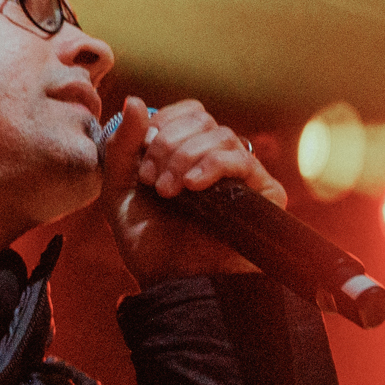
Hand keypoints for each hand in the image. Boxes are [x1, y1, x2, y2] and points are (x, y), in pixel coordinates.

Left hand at [98, 97, 288, 285]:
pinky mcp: (263, 193)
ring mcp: (241, 176)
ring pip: (220, 135)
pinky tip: (193, 187)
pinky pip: (241, 159)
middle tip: (153, 181)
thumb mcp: (120, 190)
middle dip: (168, 144)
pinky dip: (212, 165)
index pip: (187, 112)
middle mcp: (217, 160)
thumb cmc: (148, 245)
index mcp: (188, 154)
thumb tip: (135, 100)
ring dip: (185, 157)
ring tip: (169, 191)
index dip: (162, 124)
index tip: (142, 161)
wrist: (173, 284)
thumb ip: (123, 145)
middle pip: (202, 118)